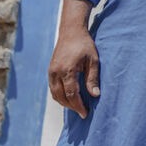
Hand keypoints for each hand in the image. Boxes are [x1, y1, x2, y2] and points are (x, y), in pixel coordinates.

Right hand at [48, 0, 99, 118]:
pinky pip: (53, 88)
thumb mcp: (93, 60)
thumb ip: (93, 78)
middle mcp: (55, 73)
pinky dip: (60, 95)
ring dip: (65, 102)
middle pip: (61, 97)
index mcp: (67, 71)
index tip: (85, 113)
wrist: (71, 31)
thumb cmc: (85, 45)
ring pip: (55, 94)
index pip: (72, 94)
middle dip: (71, 106)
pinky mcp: (50, 71)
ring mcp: (51, 72)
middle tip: (82, 113)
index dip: (78, 105)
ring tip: (76, 107)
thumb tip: (95, 95)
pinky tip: (69, 97)